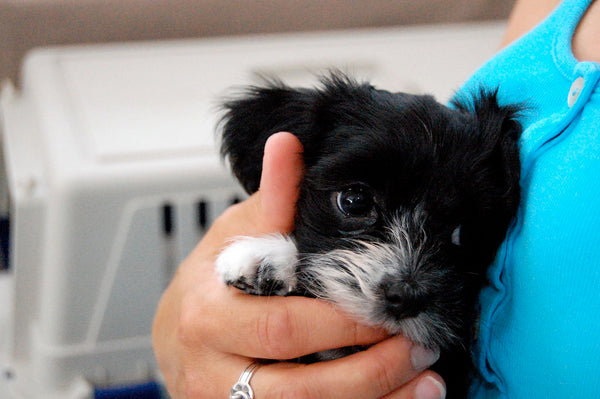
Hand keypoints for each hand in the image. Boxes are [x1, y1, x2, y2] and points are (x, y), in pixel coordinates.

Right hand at [152, 132, 445, 397]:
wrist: (176, 338)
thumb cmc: (211, 284)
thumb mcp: (233, 238)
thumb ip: (270, 203)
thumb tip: (289, 145)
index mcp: (208, 314)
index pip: (284, 325)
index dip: (344, 323)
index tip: (391, 309)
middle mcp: (211, 371)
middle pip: (299, 389)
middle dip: (370, 371)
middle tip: (419, 347)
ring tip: (427, 384)